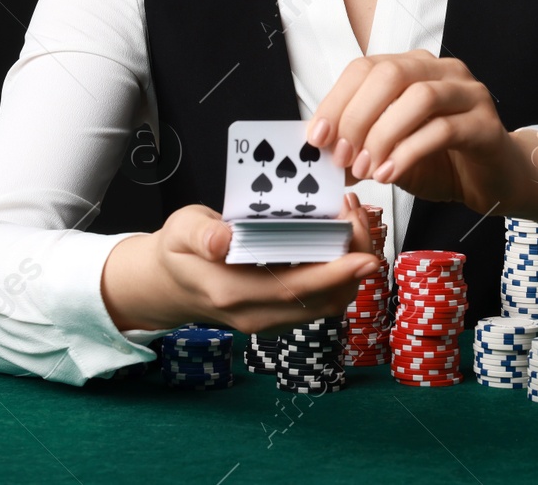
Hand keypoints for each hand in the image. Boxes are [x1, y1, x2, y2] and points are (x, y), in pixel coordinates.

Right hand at [100, 195, 382, 333]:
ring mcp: (272, 319)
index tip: (365, 254)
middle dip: (354, 262)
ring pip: (329, 303)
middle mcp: (258, 314)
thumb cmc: (179, 251)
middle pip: (323, 299)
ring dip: (351, 268)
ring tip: (353, 221)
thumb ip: (200, 234)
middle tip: (360, 217)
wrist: (171, 285)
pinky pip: (321, 300)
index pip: (294, 288)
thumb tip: (222, 240)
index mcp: (232, 292)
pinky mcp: (282, 316)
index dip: (335, 273)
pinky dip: (341, 274)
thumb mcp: (179, 230)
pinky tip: (341, 240)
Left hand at [304, 50, 525, 214]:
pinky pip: (443, 130)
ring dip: (383, 135)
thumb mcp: (390, 151)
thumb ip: (360, 144)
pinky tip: (390, 173)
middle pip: (391, 75)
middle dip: (357, 117)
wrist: (494, 180)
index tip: (316, 137)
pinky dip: (408, 152)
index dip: (336, 101)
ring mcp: (468, 94)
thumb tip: (321, 149)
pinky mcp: (486, 125)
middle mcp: (442, 71)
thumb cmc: (442, 161)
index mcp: (414, 68)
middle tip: (342, 156)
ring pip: (418, 97)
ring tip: (367, 169)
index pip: (365, 67)